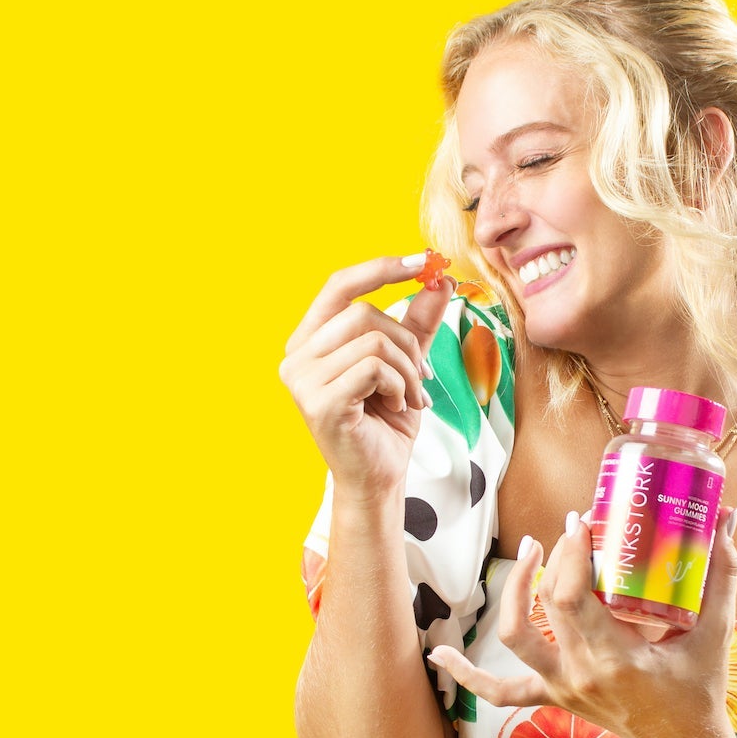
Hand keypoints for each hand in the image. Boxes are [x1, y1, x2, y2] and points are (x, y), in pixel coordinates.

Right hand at [278, 253, 451, 498]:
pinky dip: (399, 385)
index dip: (380, 268)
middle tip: (421, 373)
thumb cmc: (385, 421)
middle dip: (406, 341)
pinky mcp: (319, 403)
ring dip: (408, 369)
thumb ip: (417, 321)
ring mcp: (302, 381)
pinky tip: (395, 406)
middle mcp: (296, 357)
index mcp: (309, 341)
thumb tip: (440, 278)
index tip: (422, 261)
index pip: (339, 286)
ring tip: (410, 395)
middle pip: (363, 313)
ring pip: (374, 341)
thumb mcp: (406, 362)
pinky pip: (374, 369)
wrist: (379, 476)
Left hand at [426, 505, 736, 737]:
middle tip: (569, 528)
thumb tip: (728, 517)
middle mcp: (579, 673)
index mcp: (616, 658)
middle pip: (546, 607)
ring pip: (515, 639)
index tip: (583, 521)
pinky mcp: (551, 696)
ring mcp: (560, 687)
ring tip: (530, 552)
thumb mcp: (714, 633)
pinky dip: (466, 674)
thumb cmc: (698, 689)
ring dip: (512, 593)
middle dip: (552, 559)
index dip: (571, 554)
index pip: (574, 597)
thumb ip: (721, 574)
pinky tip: (436, 656)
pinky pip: (499, 690)